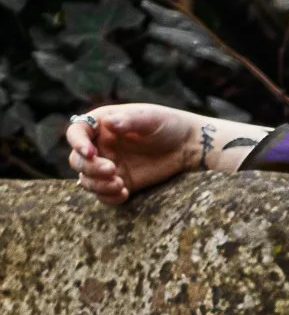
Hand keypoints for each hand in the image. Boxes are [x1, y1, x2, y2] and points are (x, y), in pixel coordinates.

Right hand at [65, 102, 200, 203]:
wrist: (186, 146)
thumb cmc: (166, 124)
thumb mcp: (149, 118)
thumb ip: (128, 120)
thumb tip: (108, 122)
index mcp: (100, 125)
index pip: (76, 133)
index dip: (77, 143)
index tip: (90, 152)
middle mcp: (99, 146)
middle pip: (77, 161)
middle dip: (90, 168)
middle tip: (111, 170)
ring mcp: (108, 166)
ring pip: (87, 180)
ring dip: (98, 185)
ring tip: (120, 184)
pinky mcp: (120, 183)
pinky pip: (104, 195)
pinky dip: (108, 197)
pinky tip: (124, 193)